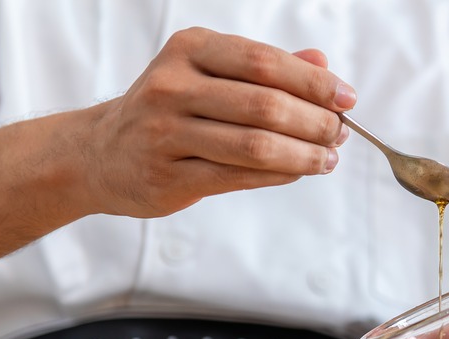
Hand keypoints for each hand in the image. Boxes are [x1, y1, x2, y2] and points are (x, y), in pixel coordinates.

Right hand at [81, 27, 354, 216]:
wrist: (102, 153)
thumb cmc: (170, 109)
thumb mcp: (209, 73)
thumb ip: (266, 68)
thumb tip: (322, 64)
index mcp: (190, 50)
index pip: (265, 62)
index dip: (314, 83)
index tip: (346, 99)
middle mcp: (172, 86)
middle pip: (265, 105)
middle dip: (315, 122)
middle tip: (339, 134)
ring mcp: (166, 133)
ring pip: (255, 145)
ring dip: (304, 155)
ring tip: (328, 158)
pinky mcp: (168, 175)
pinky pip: (238, 177)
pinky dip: (279, 175)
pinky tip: (298, 172)